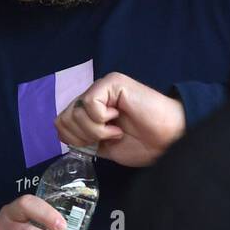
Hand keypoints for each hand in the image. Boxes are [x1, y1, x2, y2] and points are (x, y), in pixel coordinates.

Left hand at [54, 72, 185, 167]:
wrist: (167, 140)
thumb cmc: (142, 143)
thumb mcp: (103, 146)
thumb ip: (83, 138)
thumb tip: (62, 132)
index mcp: (91, 110)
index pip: (61, 123)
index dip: (74, 140)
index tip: (98, 146)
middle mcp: (94, 95)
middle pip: (64, 118)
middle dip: (84, 137)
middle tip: (108, 138)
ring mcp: (103, 87)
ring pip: (75, 112)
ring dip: (95, 130)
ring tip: (115, 130)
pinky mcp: (112, 83)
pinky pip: (90, 103)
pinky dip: (101, 120)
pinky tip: (119, 119)